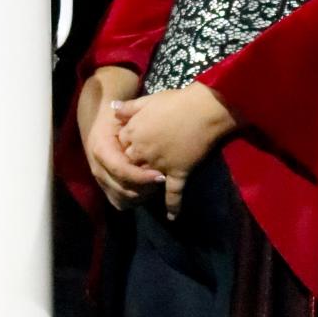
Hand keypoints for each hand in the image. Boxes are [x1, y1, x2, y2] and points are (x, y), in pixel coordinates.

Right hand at [82, 89, 163, 212]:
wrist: (98, 125)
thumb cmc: (114, 120)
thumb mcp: (122, 115)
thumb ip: (130, 115)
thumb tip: (140, 119)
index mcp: (101, 150)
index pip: (121, 170)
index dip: (142, 176)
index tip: (162, 176)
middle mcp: (98, 168)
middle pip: (122, 189)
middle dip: (145, 189)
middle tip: (164, 181)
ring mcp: (101, 180)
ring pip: (122, 199)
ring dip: (141, 196)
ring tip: (157, 186)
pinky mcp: (105, 187)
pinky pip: (120, 201)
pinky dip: (135, 200)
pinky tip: (148, 190)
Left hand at [114, 84, 236, 220]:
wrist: (204, 109)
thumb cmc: (177, 101)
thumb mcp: (149, 100)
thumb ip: (130, 107)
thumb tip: (113, 109)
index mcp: (134, 132)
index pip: (121, 146)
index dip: (126, 146)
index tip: (132, 146)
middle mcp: (143, 151)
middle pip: (130, 165)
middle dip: (133, 167)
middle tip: (140, 167)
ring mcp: (160, 164)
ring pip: (147, 180)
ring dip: (146, 185)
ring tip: (149, 188)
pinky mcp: (178, 171)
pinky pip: (174, 192)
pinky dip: (173, 205)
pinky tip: (173, 217)